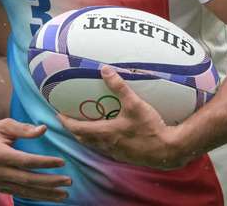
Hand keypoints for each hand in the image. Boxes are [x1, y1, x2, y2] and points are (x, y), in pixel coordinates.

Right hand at [0, 118, 70, 201]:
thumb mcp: (4, 125)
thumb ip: (24, 128)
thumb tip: (44, 129)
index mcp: (0, 154)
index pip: (26, 161)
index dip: (45, 162)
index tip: (61, 162)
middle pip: (28, 180)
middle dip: (50, 182)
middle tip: (68, 181)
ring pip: (26, 191)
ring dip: (46, 194)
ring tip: (64, 195)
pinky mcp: (0, 187)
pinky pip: (20, 193)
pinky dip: (36, 196)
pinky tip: (49, 196)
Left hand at [58, 66, 192, 169]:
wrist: (168, 150)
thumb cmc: (150, 128)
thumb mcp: (134, 104)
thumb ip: (119, 86)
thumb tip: (105, 69)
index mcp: (105, 133)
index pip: (77, 129)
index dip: (65, 121)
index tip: (58, 113)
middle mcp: (107, 145)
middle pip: (83, 138)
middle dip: (74, 128)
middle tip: (70, 117)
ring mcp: (116, 153)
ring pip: (95, 144)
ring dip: (87, 135)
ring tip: (87, 122)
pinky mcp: (125, 156)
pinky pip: (107, 148)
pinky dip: (101, 139)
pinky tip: (109, 131)